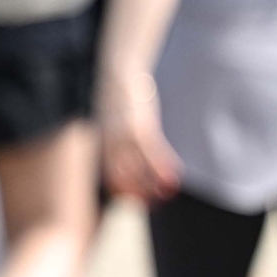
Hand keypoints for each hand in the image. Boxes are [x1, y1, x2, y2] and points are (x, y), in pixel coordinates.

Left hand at [96, 66, 181, 202]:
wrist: (117, 72)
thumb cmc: (115, 99)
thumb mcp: (109, 122)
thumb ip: (113, 140)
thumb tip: (123, 158)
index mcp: (102, 144)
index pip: (109, 177)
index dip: (123, 193)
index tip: (138, 202)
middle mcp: (110, 143)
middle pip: (121, 178)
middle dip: (138, 194)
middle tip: (154, 204)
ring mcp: (124, 135)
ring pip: (137, 169)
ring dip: (153, 185)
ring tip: (167, 195)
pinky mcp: (140, 124)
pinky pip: (152, 151)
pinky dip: (163, 167)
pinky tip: (175, 177)